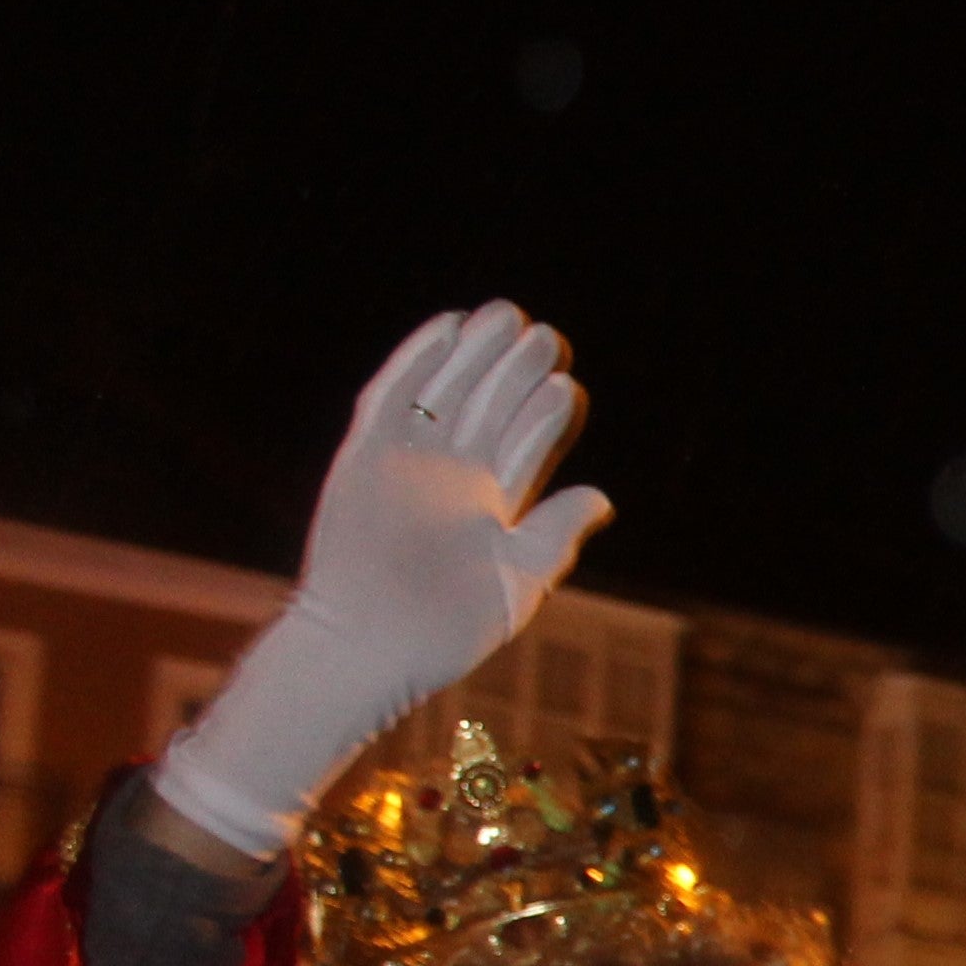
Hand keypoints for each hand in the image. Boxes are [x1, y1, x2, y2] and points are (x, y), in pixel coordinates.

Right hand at [154, 304, 616, 858]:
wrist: (367, 648)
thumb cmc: (444, 631)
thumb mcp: (517, 580)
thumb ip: (555, 534)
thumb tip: (602, 496)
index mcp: (489, 508)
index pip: (523, 447)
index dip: (544, 414)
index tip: (568, 383)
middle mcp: (449, 478)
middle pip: (488, 409)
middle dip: (516, 372)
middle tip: (546, 335)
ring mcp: (405, 463)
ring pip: (446, 393)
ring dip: (475, 356)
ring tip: (509, 317)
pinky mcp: (363, 456)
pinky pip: (390, 397)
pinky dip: (417, 360)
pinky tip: (448, 328)